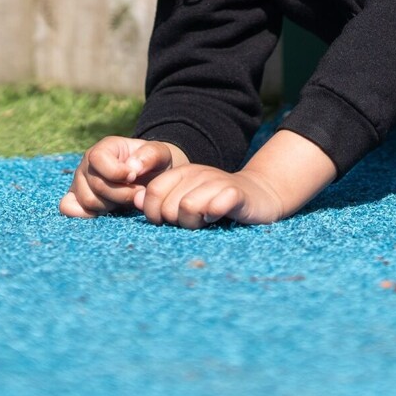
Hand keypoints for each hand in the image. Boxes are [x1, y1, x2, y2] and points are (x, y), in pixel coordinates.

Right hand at [58, 136, 181, 217]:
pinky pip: (69, 208)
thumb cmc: (154, 163)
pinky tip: (105, 212)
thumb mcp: (160, 153)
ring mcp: (79, 182)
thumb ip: (150, 155)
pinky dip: (85, 214)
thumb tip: (131, 168)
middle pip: (96, 185)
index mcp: (105, 147)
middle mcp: (88, 164)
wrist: (151, 177)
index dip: (116, 172)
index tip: (134, 177)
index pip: (97, 158)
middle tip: (138, 194)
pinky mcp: (76, 199)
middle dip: (122, 194)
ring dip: (111, 205)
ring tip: (126, 200)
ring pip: (88, 201)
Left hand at [135, 163, 289, 228]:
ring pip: (188, 208)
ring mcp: (216, 182)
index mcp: (181, 174)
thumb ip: (161, 199)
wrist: (259, 196)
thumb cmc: (216, 203)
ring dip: (194, 222)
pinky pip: (217, 204)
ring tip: (205, 220)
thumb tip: (137, 201)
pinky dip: (214, 214)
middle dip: (177, 221)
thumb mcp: (185, 199)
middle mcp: (197, 174)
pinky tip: (218, 216)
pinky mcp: (236, 193)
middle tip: (193, 221)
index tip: (168, 222)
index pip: (153, 194)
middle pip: (168, 206)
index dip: (154, 214)